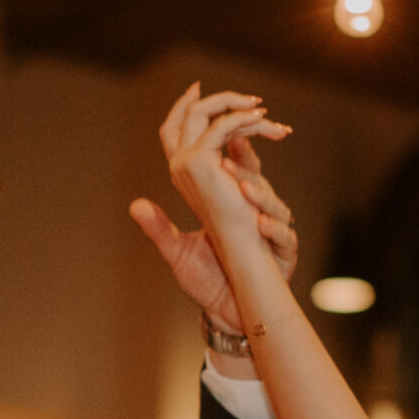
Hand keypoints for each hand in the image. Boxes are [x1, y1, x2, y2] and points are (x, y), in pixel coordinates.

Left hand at [128, 83, 297, 332]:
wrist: (230, 316)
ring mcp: (267, 228)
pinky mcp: (281, 253)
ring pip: (269, 201)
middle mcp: (248, 209)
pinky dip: (274, 229)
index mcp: (224, 202)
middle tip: (246, 130)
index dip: (221, 129)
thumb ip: (160, 229)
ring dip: (259, 193)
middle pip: (251, 171)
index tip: (210, 103)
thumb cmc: (206, 281)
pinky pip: (282, 235)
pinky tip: (261, 226)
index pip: (226, 158)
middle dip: (248, 153)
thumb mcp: (178, 253)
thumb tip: (136, 205)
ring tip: (244, 191)